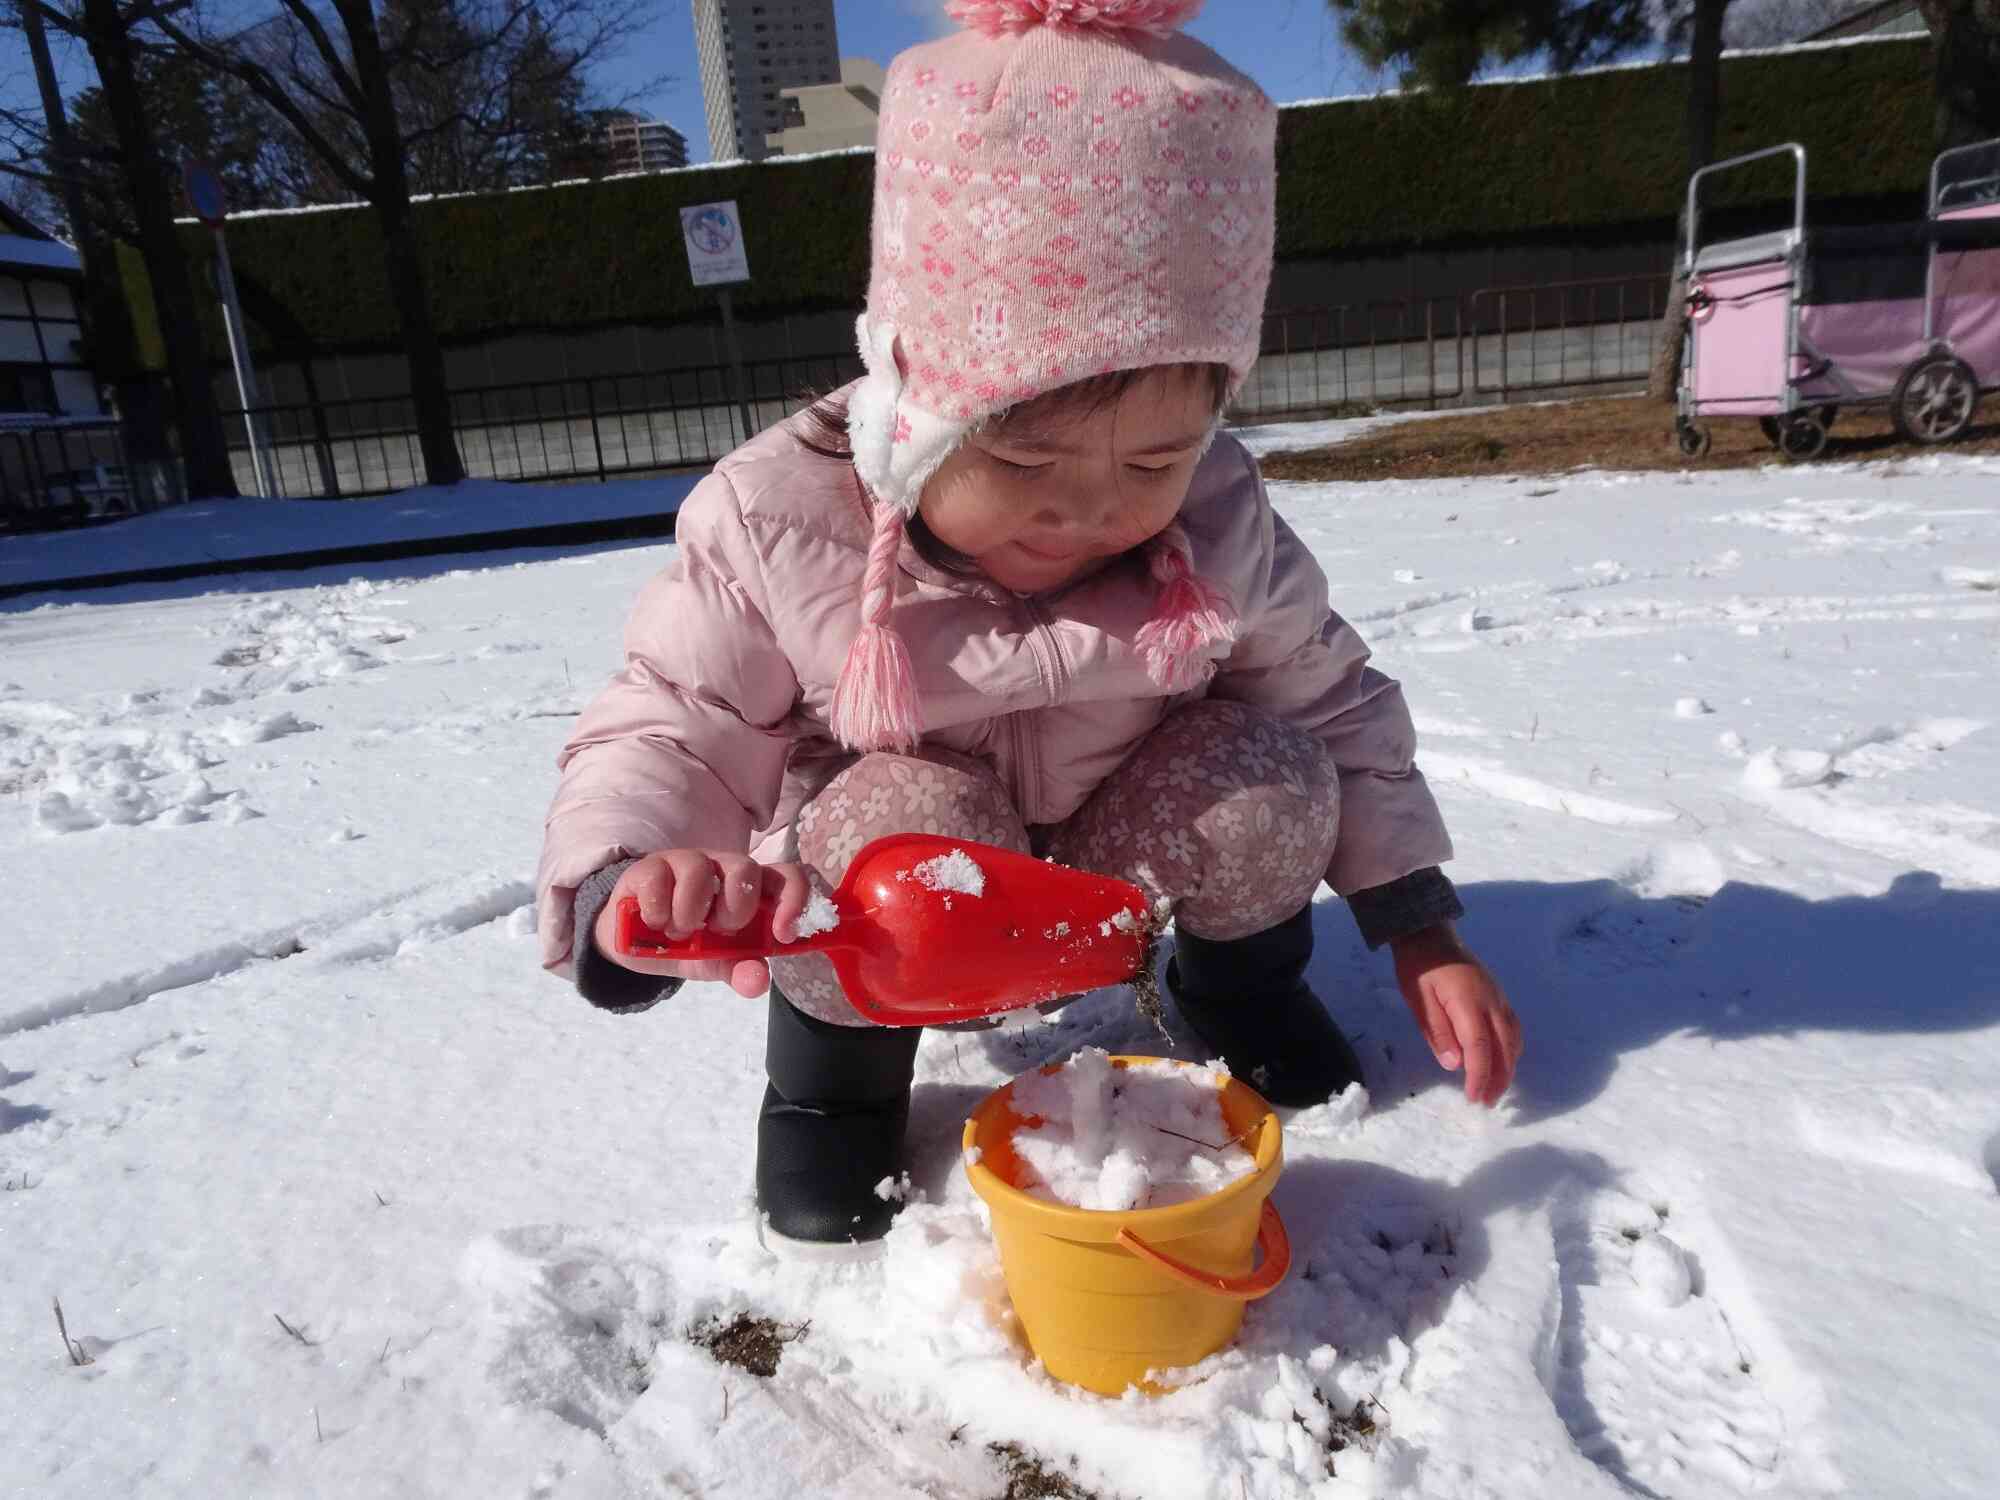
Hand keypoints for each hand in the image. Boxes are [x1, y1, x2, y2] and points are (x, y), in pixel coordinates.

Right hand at [593, 850, 810, 998]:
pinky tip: (655, 923)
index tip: (782, 934)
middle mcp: (723, 868)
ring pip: (699, 868)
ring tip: (679, 931)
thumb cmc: (688, 945)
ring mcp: (686, 861)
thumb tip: (757, 982)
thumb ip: (741, 972)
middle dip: (734, 909)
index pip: (788, 877)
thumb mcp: (716, 964)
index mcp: (751, 889)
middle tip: (716, 932)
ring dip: (688, 911)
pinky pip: (657, 878)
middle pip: (746, 867)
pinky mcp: (650, 866)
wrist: (635, 942)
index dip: (793, 900)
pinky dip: (657, 910)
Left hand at [1391, 923, 1522, 1106]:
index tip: (1474, 1098)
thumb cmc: (1420, 969)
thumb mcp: (1418, 1001)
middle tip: (1487, 1103)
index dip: (1479, 1076)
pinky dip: (1511, 1050)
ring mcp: (1499, 998)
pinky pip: (1513, 1028)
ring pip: (1513, 1039)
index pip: (1480, 1048)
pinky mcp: (1499, 997)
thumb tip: (1454, 1064)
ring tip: (1495, 1089)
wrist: (1431, 936)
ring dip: (1508, 1067)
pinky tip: (1503, 1061)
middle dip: (1498, 1079)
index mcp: (1468, 1004)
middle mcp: (1491, 1002)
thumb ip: (1437, 1032)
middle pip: (1504, 1048)